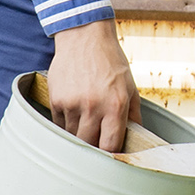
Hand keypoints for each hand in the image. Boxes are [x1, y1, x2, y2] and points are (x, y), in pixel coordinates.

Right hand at [48, 21, 138, 150]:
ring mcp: (72, 104)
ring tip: (85, 126)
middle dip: (93, 148)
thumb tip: (138, 139)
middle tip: (96, 145)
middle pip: (89, 146)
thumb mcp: (129, 87)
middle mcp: (93, 107)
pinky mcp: (56, 100)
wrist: (84, 37)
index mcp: (115, 105)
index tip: (111, 157)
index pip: (111, 146)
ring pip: (73, 137)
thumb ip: (134, 115)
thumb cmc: (110, 62)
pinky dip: (66, 125)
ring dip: (79, 137)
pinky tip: (74, 114)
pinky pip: (60, 125)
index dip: (111, 155)